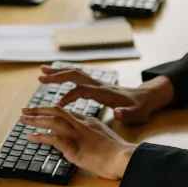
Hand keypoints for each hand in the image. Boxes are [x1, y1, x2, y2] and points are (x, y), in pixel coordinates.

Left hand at [18, 105, 135, 179]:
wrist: (124, 159)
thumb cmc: (118, 153)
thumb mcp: (105, 138)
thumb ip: (93, 136)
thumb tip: (81, 141)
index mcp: (90, 121)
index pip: (67, 113)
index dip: (51, 112)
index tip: (41, 113)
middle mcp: (82, 125)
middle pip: (56, 111)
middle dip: (39, 109)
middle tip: (25, 110)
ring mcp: (78, 136)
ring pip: (52, 121)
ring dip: (35, 119)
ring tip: (22, 120)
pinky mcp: (75, 148)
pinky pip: (53, 138)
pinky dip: (40, 137)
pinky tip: (31, 137)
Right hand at [38, 67, 172, 125]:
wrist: (147, 98)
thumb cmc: (140, 108)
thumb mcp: (136, 114)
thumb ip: (126, 114)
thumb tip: (117, 113)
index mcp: (105, 92)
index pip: (83, 90)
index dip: (69, 96)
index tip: (58, 105)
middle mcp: (99, 84)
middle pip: (75, 75)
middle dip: (58, 76)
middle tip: (40, 77)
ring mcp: (97, 83)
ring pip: (75, 73)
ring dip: (59, 72)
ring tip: (42, 72)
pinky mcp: (96, 85)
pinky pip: (78, 77)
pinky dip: (65, 75)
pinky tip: (56, 77)